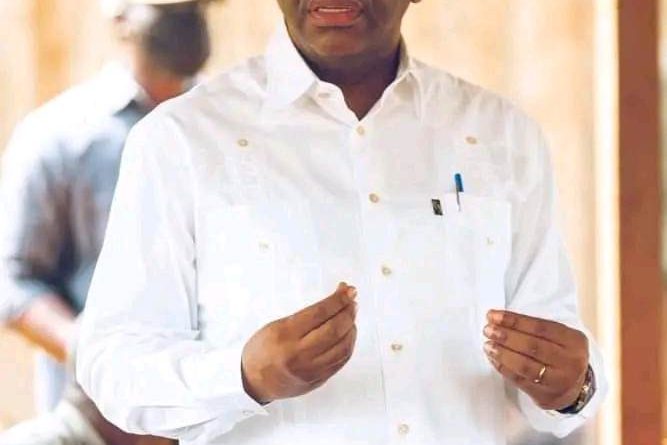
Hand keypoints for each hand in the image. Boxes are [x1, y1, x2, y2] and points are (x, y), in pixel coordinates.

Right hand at [241, 283, 357, 403]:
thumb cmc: (261, 350)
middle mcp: (299, 354)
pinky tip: (348, 334)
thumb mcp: (275, 326)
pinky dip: (349, 344)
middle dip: (348, 311)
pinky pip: (341, 360)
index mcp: (285, 335)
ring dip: (351, 327)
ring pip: (343, 346)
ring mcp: (310, 370)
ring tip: (350, 316)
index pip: (320, 313)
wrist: (253, 383)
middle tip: (352, 300)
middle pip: (335, 329)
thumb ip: (304, 317)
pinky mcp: (318, 380)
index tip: (347, 290)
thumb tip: (332, 304)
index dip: (338, 299)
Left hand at [482, 310, 588, 410]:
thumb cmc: (561, 354)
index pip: (540, 327)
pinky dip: (503, 368)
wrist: (574, 387)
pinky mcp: (545, 396)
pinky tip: (493, 359)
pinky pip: (519, 380)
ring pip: (525, 366)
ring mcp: (558, 381)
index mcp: (574, 341)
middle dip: (506, 336)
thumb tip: (500, 320)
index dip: (514, 321)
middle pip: (532, 346)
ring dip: (502, 353)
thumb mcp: (560, 336)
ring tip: (488, 345)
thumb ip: (535, 327)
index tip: (494, 316)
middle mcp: (569, 361)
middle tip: (488, 330)